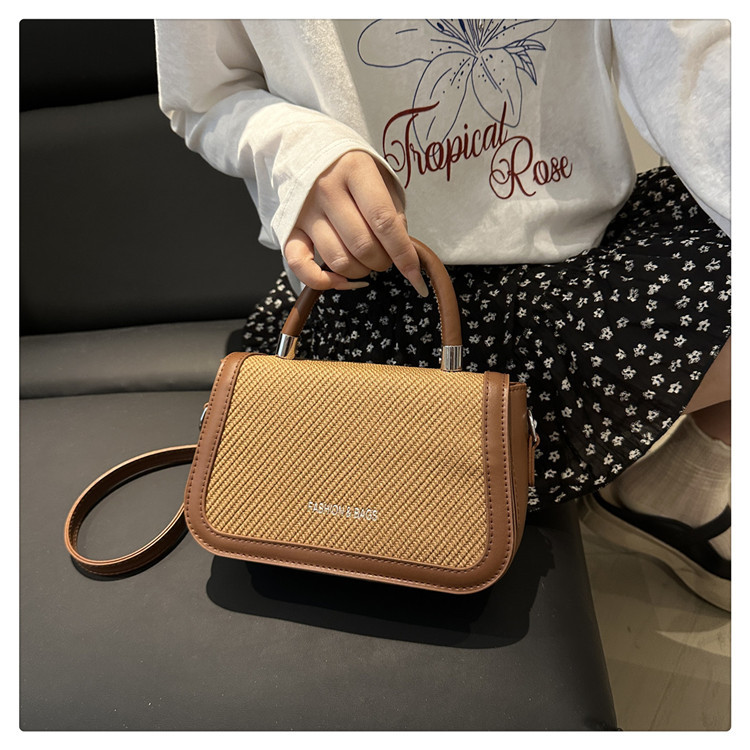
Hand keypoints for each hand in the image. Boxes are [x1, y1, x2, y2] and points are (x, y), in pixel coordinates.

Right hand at [283, 151, 428, 295]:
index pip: (384, 221)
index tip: (415, 274)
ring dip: (360, 271)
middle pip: (363, 245)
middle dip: (383, 262)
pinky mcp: (289, 227)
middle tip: (386, 257)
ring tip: (366, 261)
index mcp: (355, 170)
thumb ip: (393, 212)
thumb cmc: (352, 169)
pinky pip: (299, 265)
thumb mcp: (381, 177)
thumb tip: (401, 250)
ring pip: (338, 259)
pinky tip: (339, 280)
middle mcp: (327, 189)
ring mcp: (305, 210)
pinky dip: (321, 281)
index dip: (402, 253)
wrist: (307, 149)